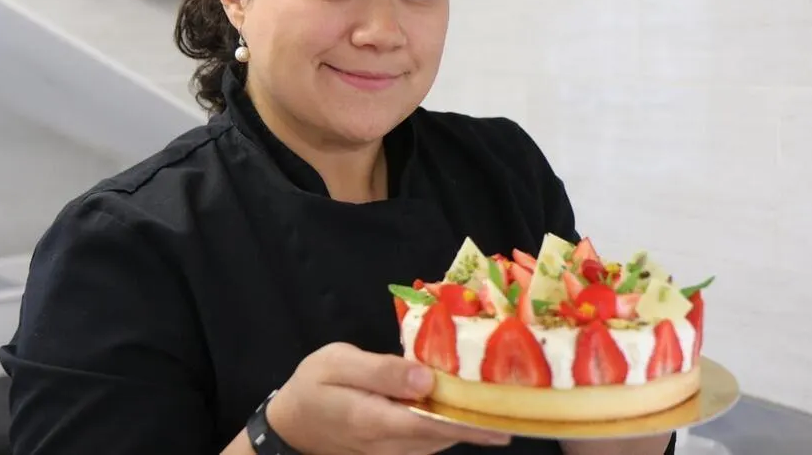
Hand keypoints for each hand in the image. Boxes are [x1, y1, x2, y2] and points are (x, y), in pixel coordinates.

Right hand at [265, 342, 511, 454]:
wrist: (292, 425)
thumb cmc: (313, 386)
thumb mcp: (338, 364)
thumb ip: (381, 372)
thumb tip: (427, 377)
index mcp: (376, 421)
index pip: (434, 423)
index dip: (472, 421)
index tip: (507, 417)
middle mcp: (391, 445)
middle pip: (445, 433)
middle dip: (481, 418)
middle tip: (520, 398)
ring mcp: (395, 453)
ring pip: (441, 438)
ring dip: (470, 420)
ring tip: (504, 396)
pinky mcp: (397, 451)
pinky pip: (431, 438)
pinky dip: (452, 421)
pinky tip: (468, 401)